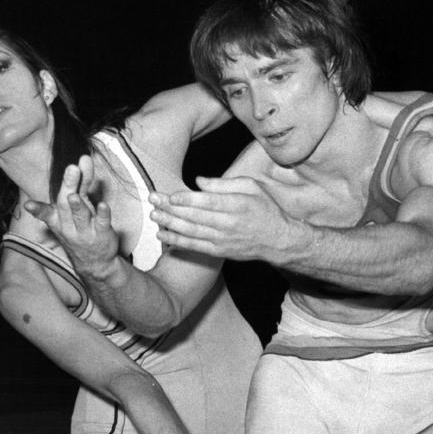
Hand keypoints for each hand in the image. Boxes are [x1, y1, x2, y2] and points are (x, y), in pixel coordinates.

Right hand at [25, 157, 120, 281]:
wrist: (96, 263)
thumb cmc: (82, 230)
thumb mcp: (77, 208)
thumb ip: (81, 184)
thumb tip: (83, 159)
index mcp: (59, 220)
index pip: (48, 213)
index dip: (38, 209)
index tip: (28, 205)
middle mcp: (70, 226)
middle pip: (66, 205)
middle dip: (68, 186)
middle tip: (71, 168)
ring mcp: (86, 231)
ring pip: (81, 216)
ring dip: (78, 205)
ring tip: (75, 194)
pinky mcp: (103, 234)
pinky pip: (102, 224)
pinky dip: (102, 214)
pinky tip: (103, 205)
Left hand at [149, 176, 299, 262]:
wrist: (279, 241)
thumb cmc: (266, 209)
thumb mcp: (252, 187)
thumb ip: (224, 184)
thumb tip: (199, 182)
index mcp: (237, 205)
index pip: (207, 202)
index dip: (186, 199)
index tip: (169, 195)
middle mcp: (229, 224)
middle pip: (195, 216)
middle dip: (171, 209)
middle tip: (152, 200)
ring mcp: (223, 240)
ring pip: (191, 232)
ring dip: (170, 224)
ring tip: (153, 216)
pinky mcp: (220, 251)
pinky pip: (195, 247)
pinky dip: (178, 241)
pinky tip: (163, 235)